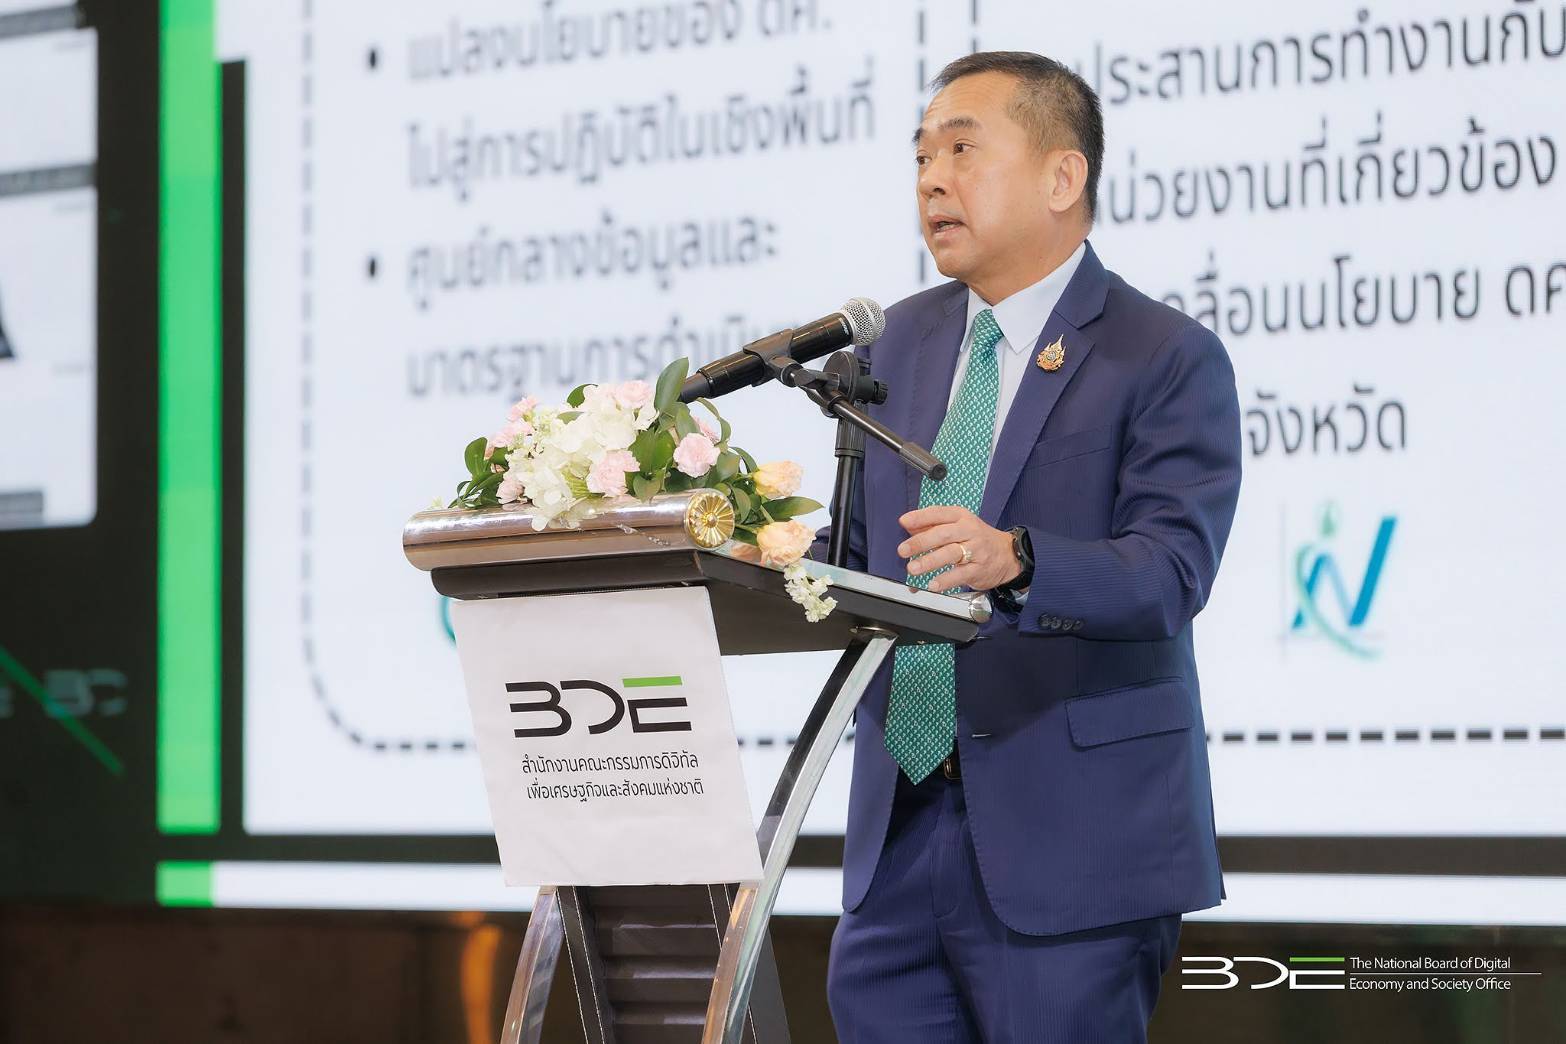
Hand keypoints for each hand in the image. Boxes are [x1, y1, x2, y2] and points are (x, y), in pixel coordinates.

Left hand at [897, 506, 1020, 592]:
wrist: (1008, 555)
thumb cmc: (976, 539)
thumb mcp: (957, 526)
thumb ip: (932, 525)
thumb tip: (909, 526)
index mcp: (960, 517)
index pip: (939, 513)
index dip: (920, 517)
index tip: (904, 522)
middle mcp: (968, 531)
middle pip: (943, 534)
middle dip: (921, 542)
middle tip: (903, 550)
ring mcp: (975, 550)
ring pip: (951, 554)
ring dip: (930, 561)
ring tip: (913, 568)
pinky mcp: (978, 569)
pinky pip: (960, 575)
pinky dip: (945, 580)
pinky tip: (933, 584)